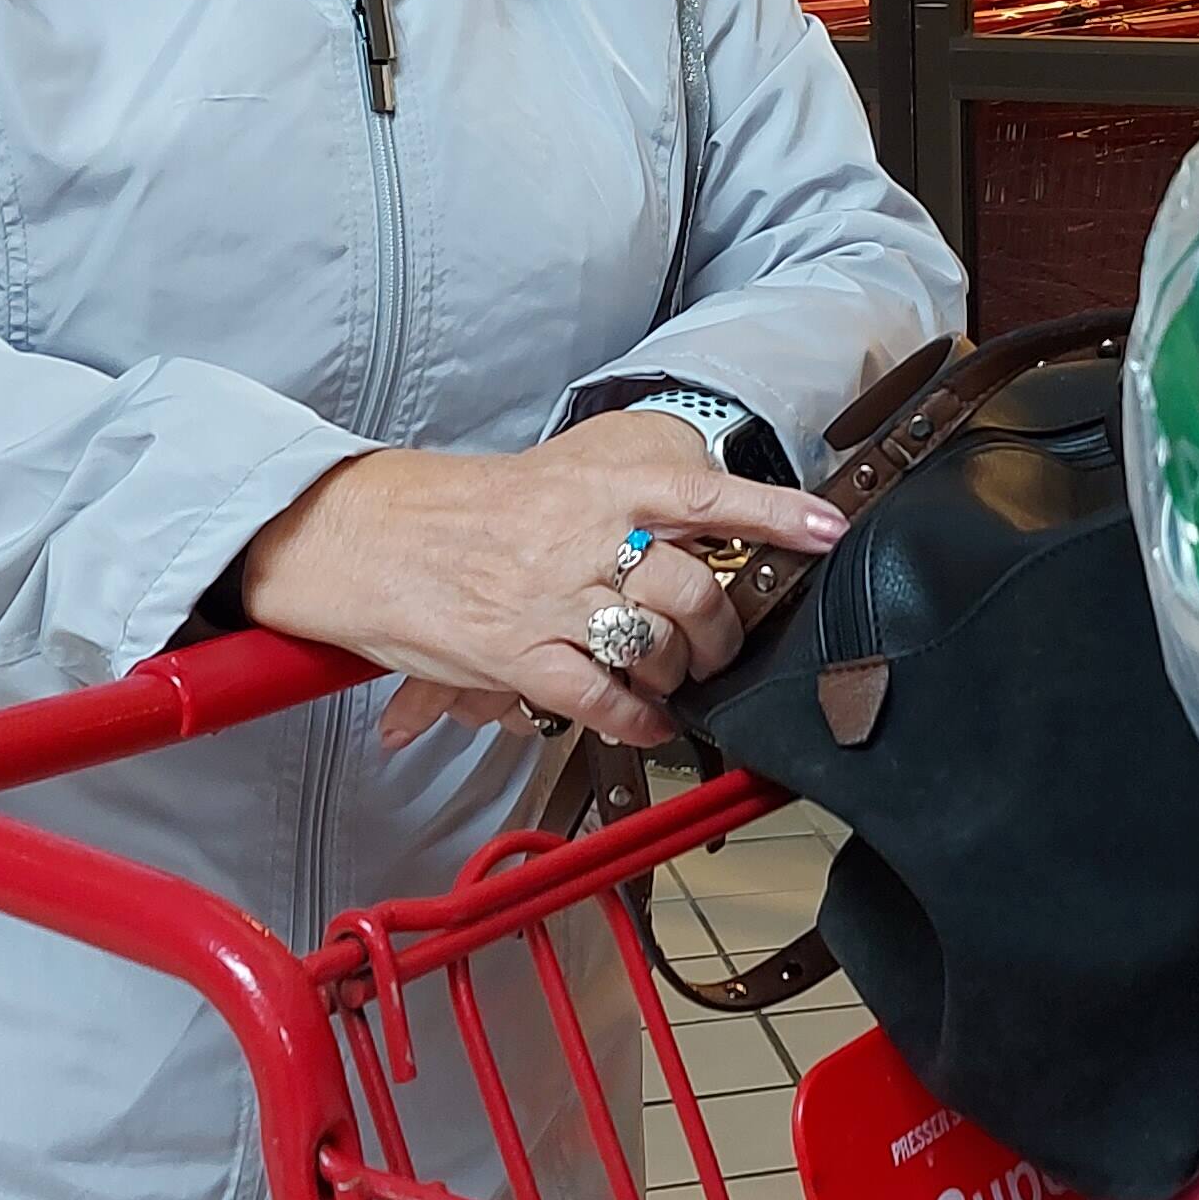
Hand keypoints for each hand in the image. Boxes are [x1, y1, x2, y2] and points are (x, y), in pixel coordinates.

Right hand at [237, 410, 838, 749]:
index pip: (703, 492)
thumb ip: (620, 496)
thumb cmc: (464, 510)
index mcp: (594, 487)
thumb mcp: (552, 478)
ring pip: (653, 644)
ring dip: (679, 672)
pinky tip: (649, 721)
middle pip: (690, 587)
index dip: (774, 512)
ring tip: (676, 678)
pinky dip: (638, 718)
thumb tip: (695, 515)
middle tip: (720, 640)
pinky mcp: (517, 655)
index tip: (827, 529)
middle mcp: (580, 539)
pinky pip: (600, 699)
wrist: (371, 534)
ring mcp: (549, 600)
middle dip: (721, 627)